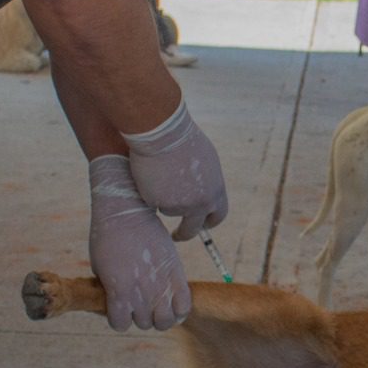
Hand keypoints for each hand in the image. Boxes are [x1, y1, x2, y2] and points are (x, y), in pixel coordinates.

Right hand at [88, 155, 190, 330]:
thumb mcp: (162, 252)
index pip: (182, 312)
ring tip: (126, 303)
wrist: (126, 212)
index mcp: (175, 278)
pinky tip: (114, 306)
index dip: (170, 313)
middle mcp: (162, 288)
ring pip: (142, 324)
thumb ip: (160, 275)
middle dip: (152, 317)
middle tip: (141, 305)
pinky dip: (117, 320)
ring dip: (134, 317)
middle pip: (162, 323)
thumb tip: (150, 291)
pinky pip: (119, 323)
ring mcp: (142, 292)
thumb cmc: (140, 227)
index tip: (160, 304)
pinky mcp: (119, 292)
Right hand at [122, 101, 227, 239]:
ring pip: (168, 210)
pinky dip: (150, 192)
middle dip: (183, 234)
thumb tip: (204, 194)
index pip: (217, 216)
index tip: (199, 226)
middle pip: (192, 228)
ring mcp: (179, 205)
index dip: (207, 222)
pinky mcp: (158, 203)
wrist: (163, 132)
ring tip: (160, 172)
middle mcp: (200, 203)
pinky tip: (150, 173)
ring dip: (163, 197)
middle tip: (175, 235)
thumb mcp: (205, 161)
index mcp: (215, 191)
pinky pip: (152, 202)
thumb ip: (206, 181)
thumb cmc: (183, 139)